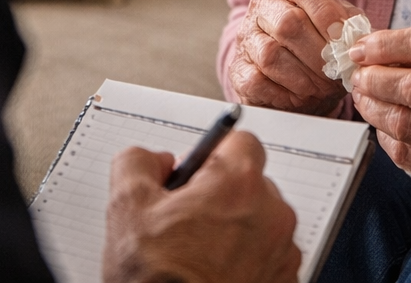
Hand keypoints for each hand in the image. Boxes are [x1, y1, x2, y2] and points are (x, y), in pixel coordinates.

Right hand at [103, 131, 299, 282]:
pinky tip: (215, 274)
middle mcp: (272, 213)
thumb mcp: (125, 205)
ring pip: (260, 221)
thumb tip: (155, 160)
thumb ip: (139, 161)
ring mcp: (283, 251)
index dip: (211, 155)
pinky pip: (268, 256)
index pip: (240, 142)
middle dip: (221, 196)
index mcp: (239, 183)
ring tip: (198, 254)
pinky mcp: (285, 281)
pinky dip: (247, 261)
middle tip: (186, 221)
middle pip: (250, 183)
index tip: (194, 174)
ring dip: (235, 230)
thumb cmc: (158, 279)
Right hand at [229, 0, 362, 115]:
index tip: (341, 36)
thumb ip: (351, 27)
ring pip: (271, 54)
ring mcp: (247, 36)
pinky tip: (298, 95)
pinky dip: (284, 93)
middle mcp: (263, 5)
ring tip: (321, 86)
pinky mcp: (238, 69)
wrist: (298, 83)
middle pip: (288, 22)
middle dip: (319, 53)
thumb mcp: (341, 30)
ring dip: (304, 76)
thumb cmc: (322, 49)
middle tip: (335, 70)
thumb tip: (356, 38)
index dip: (326, 11)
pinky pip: (257, 80)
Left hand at [348, 26, 410, 192]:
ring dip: (370, 107)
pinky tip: (383, 123)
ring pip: (401, 123)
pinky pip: (404, 153)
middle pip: (410, 88)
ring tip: (364, 96)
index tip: (362, 47)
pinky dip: (383, 135)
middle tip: (359, 74)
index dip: (385, 44)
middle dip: (372, 78)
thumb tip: (368, 48)